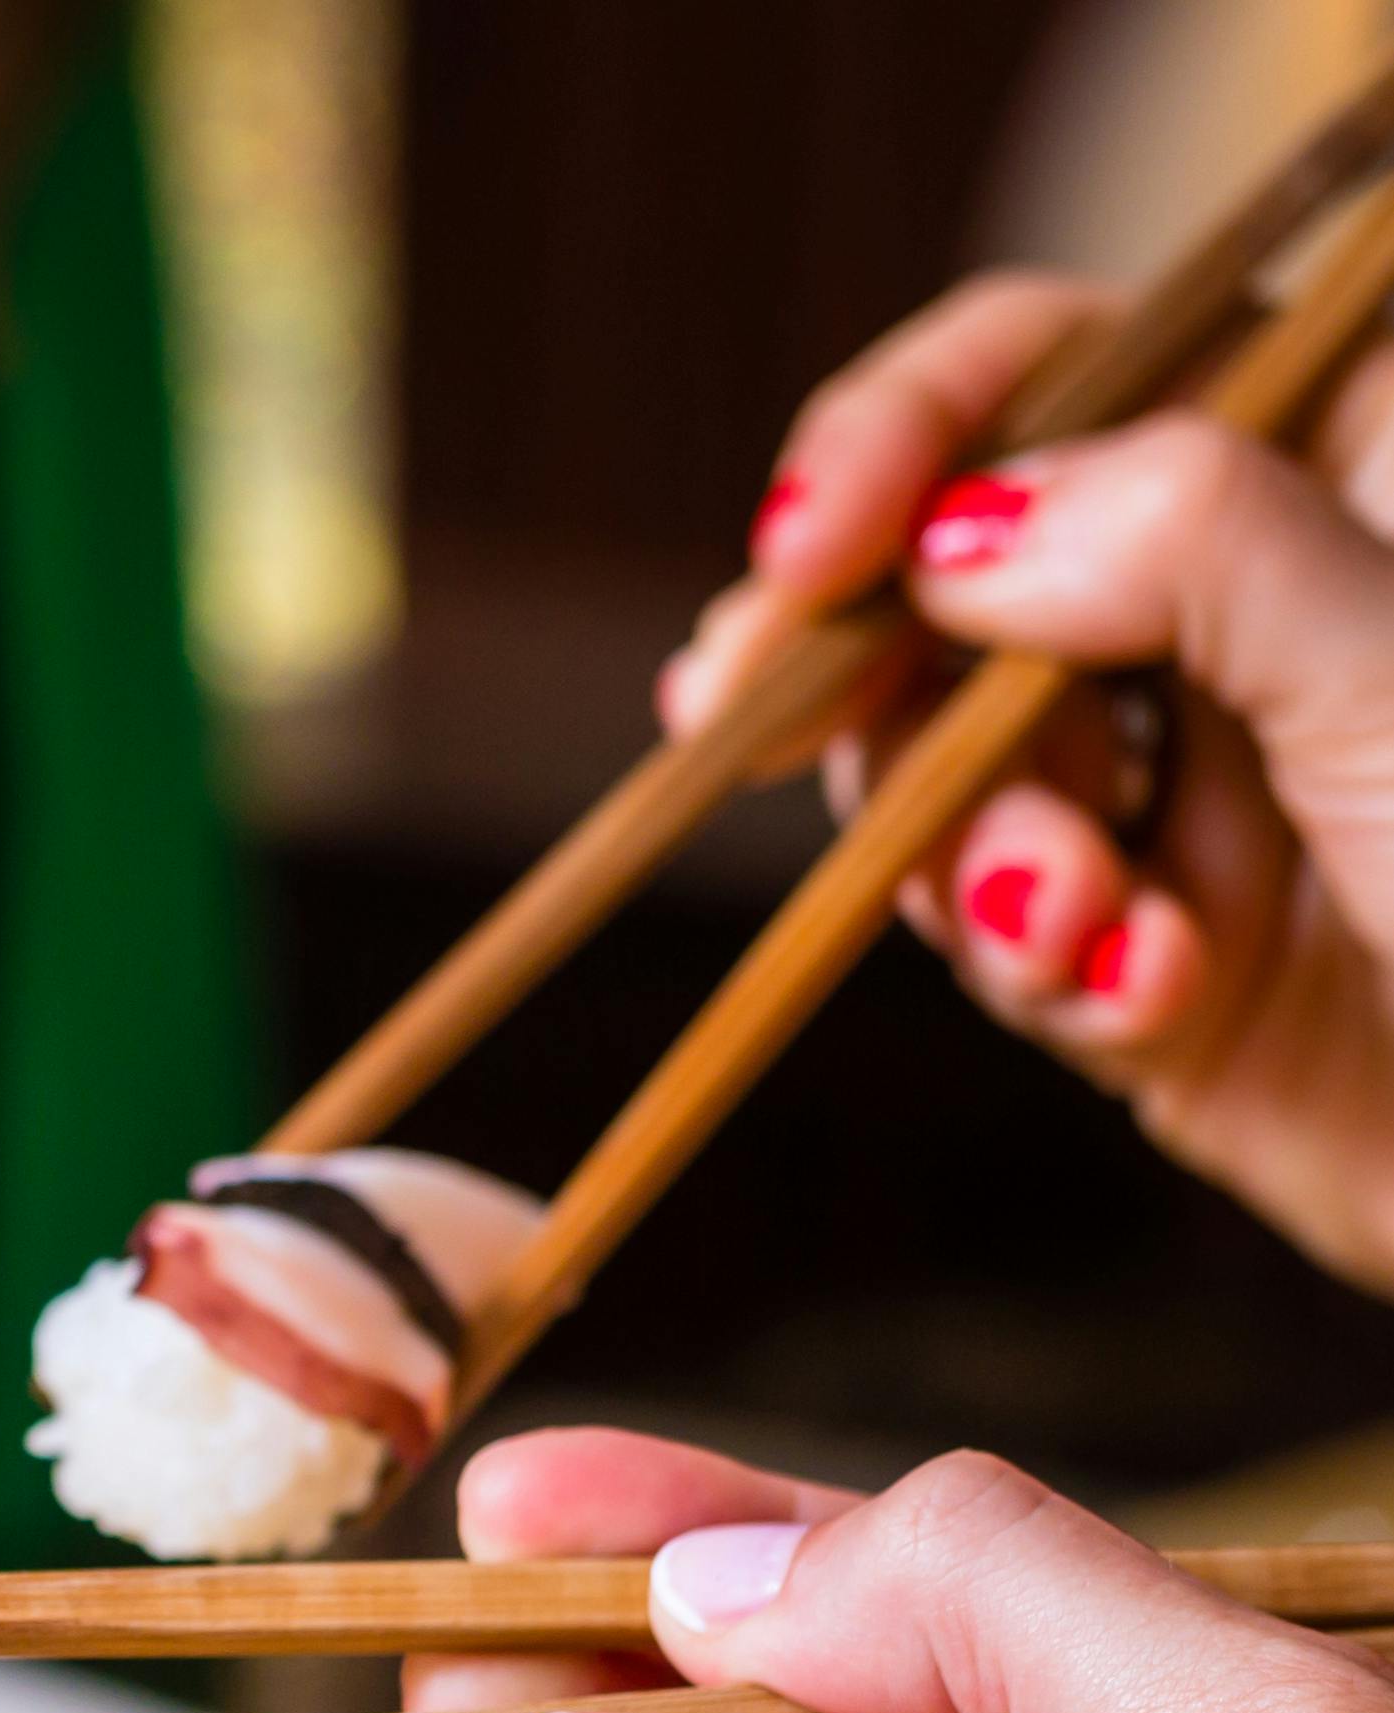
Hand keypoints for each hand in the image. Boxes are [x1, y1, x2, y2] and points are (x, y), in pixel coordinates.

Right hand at [663, 274, 1393, 1283]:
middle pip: (952, 576)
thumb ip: (1188, 548)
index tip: (807, 545)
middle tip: (737, 721)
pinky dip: (1051, 964)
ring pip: (943, 772)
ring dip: (974, 852)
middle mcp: (1248, 614)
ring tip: (1081, 922)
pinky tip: (1148, 993)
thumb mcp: (1392, 666)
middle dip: (863, 667)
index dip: (910, 429)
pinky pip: (1008, 936)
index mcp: (1341, 467)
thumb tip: (957, 536)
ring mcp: (1194, 787)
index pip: (1068, 364)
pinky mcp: (1151, 958)